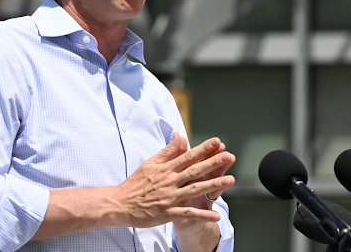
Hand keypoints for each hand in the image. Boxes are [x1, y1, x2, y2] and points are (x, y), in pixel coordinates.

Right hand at [113, 132, 234, 227]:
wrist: (120, 203)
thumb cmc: (136, 183)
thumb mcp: (150, 163)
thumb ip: (167, 151)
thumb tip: (179, 135)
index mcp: (166, 168)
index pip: (187, 156)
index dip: (203, 149)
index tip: (217, 142)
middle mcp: (170, 181)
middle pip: (195, 170)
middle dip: (213, 163)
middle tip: (229, 156)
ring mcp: (170, 197)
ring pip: (195, 189)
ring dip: (213, 185)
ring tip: (230, 180)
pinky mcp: (168, 212)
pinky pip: (188, 214)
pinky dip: (202, 215)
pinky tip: (216, 216)